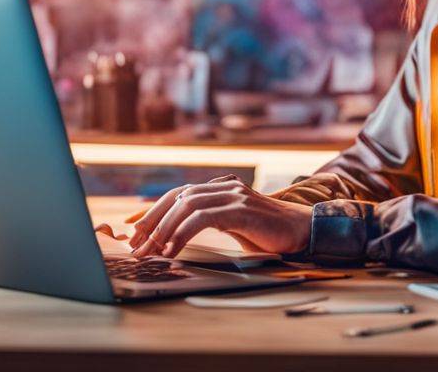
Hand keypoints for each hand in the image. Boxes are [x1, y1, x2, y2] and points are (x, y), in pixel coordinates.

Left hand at [128, 175, 311, 258]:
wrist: (304, 231)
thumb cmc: (270, 234)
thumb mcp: (235, 226)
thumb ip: (212, 221)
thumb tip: (179, 235)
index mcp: (221, 189)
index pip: (178, 194)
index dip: (153, 210)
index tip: (134, 230)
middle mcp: (224, 187)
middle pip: (176, 197)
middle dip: (152, 222)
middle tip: (135, 245)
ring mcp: (233, 195)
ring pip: (185, 205)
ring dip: (162, 230)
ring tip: (149, 251)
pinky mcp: (240, 208)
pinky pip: (202, 218)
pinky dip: (181, 233)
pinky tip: (171, 250)